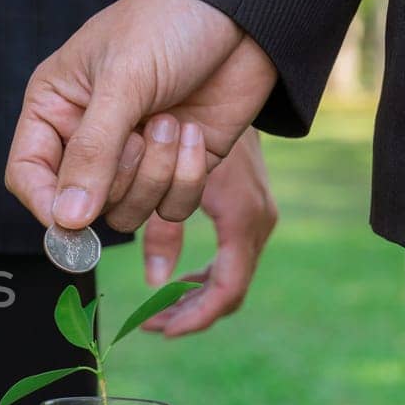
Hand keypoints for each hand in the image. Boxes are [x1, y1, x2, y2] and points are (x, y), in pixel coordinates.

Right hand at [5, 0, 276, 232]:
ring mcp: (134, 157)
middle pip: (83, 205)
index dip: (46, 203)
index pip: (28, 175)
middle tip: (144, 129)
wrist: (244, 10)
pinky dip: (188, 178)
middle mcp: (88, 139)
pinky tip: (196, 132)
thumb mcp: (124, 81)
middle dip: (120, 176)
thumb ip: (92, 152)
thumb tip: (67, 222)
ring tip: (172, 122)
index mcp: (55, 108)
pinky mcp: (178, 168)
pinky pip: (171, 207)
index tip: (73, 221)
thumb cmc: (169, 25)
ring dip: (157, 175)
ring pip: (128, 212)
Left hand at [138, 130, 276, 336]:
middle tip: (149, 326)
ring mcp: (256, 213)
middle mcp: (257, 218)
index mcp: (242, 216)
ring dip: (192, 297)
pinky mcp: (246, 207)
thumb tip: (148, 277)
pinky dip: (200, 274)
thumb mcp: (165, 172)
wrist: (228, 73)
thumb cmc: (190, 116)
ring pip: (229, 276)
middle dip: (188, 314)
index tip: (159, 331)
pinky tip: (171, 279)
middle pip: (229, 291)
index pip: (226, 290)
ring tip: (154, 312)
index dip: (194, 318)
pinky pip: (229, 256)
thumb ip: (155, 223)